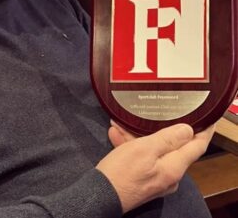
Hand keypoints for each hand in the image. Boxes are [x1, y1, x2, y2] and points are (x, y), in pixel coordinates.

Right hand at [96, 122, 214, 212]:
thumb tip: (188, 130)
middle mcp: (169, 176)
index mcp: (174, 167)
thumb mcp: (144, 149)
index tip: (206, 118)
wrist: (100, 194)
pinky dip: (131, 146)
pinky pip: (142, 158)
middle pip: (174, 148)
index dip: (203, 131)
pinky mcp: (142, 180)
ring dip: (139, 136)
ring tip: (123, 122)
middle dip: (162, 128)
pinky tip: (116, 134)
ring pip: (154, 151)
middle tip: (157, 111)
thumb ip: (167, 139)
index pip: (197, 147)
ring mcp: (156, 179)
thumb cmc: (123, 170)